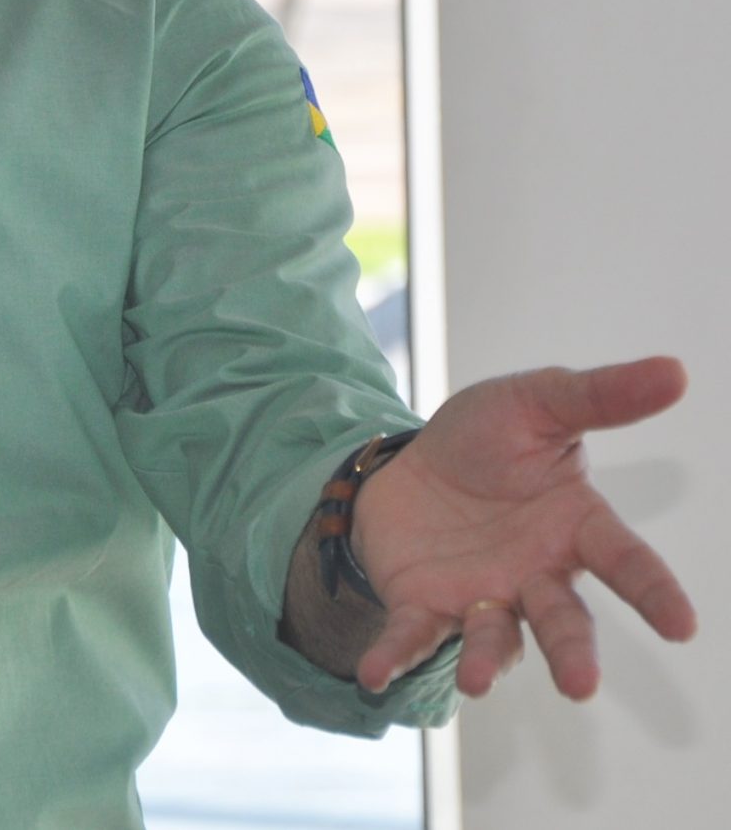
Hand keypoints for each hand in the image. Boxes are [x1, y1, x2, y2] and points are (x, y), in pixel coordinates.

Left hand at [350, 355, 696, 697]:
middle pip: (562, 619)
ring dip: (488, 662)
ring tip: (476, 682)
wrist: (406, 462)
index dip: (654, 591)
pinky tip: (374, 674)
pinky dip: (397, 656)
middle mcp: (535, 573)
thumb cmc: (483, 439)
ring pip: (494, 638)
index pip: (624, 560)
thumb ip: (600, 396)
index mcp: (573, 526)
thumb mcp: (537, 402)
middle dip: (573, 652)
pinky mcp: (425, 605)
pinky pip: (413, 635)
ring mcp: (481, 594)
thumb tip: (675, 371)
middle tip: (581, 685)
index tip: (682, 625)